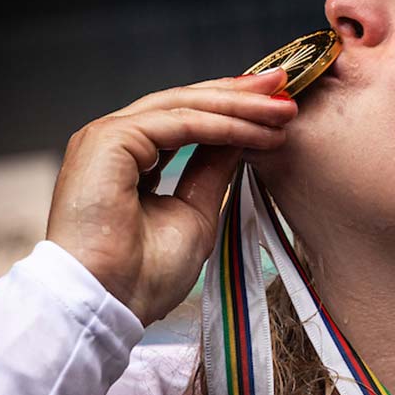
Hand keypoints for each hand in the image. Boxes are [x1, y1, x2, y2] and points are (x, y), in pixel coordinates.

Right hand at [46, 68, 294, 324]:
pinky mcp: (109, 139)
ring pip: (184, 108)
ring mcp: (107, 136)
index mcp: (128, 158)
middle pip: (186, 105)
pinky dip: (222, 126)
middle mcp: (114, 140)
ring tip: (283, 108)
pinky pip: (179, 124)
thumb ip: (213, 170)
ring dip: (239, 107)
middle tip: (287, 90)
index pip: (185, 119)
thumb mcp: (196, 213)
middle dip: (241, 96)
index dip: (232, 110)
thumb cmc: (143, 276)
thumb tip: (241, 137)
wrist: (107, 304)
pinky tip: (257, 130)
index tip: (277, 107)